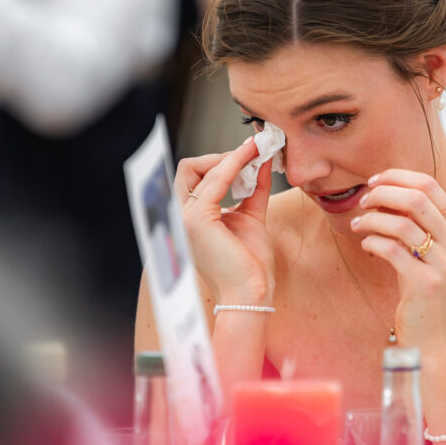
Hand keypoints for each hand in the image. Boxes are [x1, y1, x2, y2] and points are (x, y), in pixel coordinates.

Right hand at [178, 138, 274, 304]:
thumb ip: (255, 189)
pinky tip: (252, 158)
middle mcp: (182, 216)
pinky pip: (215, 179)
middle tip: (252, 153)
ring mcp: (185, 217)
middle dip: (221, 156)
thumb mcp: (252, 217)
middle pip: (189, 168)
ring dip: (231, 156)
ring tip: (257, 150)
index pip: (195, 177)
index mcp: (191, 217)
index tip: (251, 152)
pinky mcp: (198, 219)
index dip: (222, 161)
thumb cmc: (250, 264)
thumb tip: (262, 160)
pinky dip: (235, 163)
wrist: (250, 293)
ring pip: (199, 169)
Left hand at [351, 168, 445, 348]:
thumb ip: (415, 221)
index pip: (430, 185)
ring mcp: (444, 264)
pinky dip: (372, 242)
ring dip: (372, 219)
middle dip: (383, 193)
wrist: (435, 333)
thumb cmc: (423, 285)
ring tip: (357, 224)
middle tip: (364, 201)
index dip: (397, 176)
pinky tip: (366, 245)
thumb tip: (381, 190)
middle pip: (417, 199)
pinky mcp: (426, 284)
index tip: (374, 182)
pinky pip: (391, 250)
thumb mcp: (427, 249)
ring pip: (402, 224)